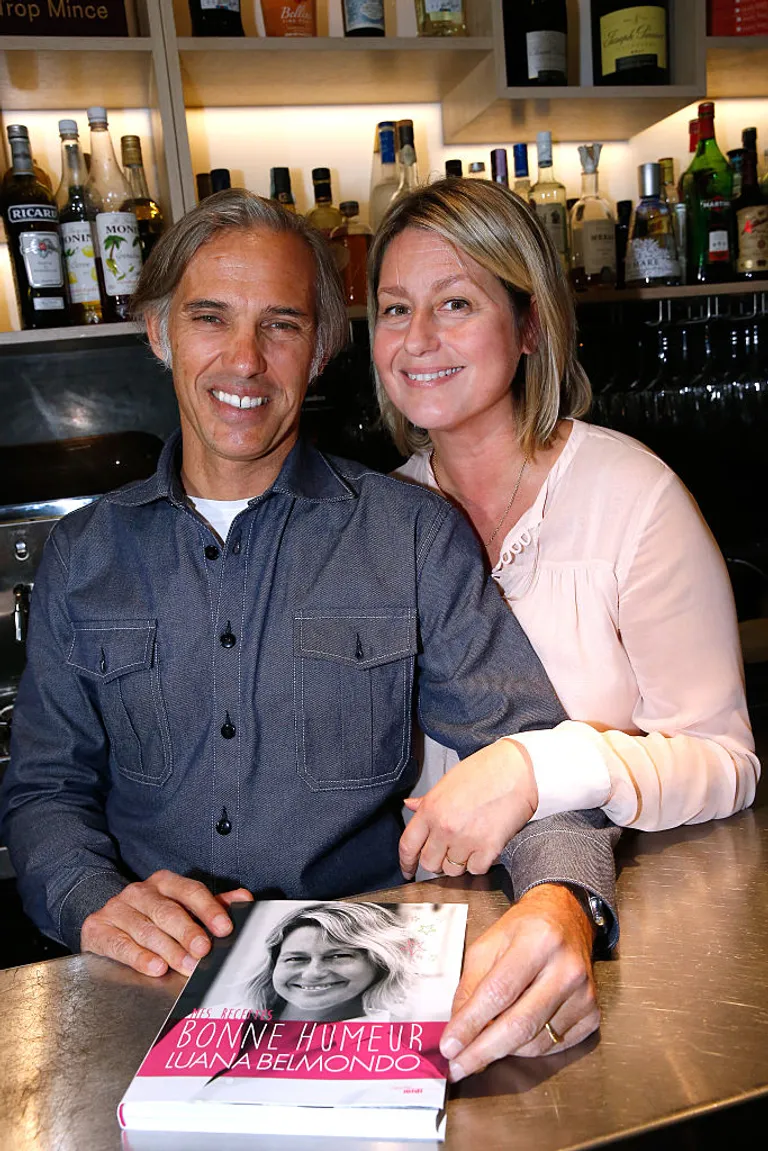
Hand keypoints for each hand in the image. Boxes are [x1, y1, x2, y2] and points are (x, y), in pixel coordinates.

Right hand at [80, 869, 253, 977]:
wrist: (105, 917)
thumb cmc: (152, 914)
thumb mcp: (181, 906)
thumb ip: (212, 904)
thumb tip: (245, 898)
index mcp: (165, 883)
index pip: (191, 891)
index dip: (209, 909)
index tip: (225, 928)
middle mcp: (140, 892)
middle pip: (168, 912)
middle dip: (188, 932)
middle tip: (203, 951)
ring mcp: (117, 908)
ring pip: (146, 930)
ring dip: (168, 950)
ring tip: (186, 966)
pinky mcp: (97, 928)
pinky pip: (120, 944)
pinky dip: (139, 957)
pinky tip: (154, 967)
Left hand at [399, 739, 537, 878]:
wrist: (516, 769)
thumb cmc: (484, 771)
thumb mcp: (447, 783)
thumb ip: (427, 801)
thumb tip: (410, 806)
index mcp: (431, 809)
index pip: (408, 846)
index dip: (406, 863)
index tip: (408, 870)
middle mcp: (445, 827)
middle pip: (429, 863)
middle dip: (436, 861)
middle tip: (447, 852)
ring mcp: (466, 839)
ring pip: (453, 870)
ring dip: (459, 863)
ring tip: (468, 845)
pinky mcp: (489, 847)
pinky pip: (476, 870)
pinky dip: (479, 863)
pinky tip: (483, 848)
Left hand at [440, 884, 598, 1078]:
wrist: (567, 918)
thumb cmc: (524, 929)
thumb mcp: (488, 944)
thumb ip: (471, 985)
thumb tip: (457, 1030)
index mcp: (538, 941)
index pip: (499, 992)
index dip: (471, 1023)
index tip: (449, 1047)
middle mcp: (567, 969)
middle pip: (520, 1024)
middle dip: (483, 1051)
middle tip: (458, 1067)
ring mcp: (584, 995)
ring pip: (534, 1042)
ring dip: (502, 1050)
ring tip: (481, 1045)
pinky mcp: (592, 1014)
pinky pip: (552, 1046)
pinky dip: (526, 1048)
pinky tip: (512, 1037)